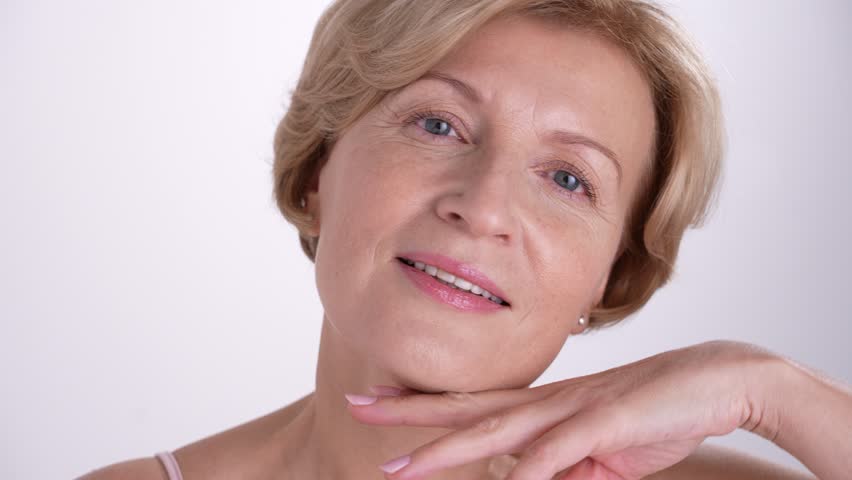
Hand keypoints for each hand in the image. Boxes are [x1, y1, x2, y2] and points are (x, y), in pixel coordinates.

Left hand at [346, 340, 778, 479]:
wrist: (717, 382)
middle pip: (467, 410)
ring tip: (401, 467)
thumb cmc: (654, 414)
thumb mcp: (600, 455)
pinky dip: (527, 472)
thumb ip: (562, 470)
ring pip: (497, 431)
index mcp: (542, 406)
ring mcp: (572, 410)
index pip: (471, 406)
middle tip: (355, 407)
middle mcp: (546, 403)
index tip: (378, 403)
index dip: (423, 406)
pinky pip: (557, 452)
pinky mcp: (604, 422)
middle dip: (409, 413)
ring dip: (447, 449)